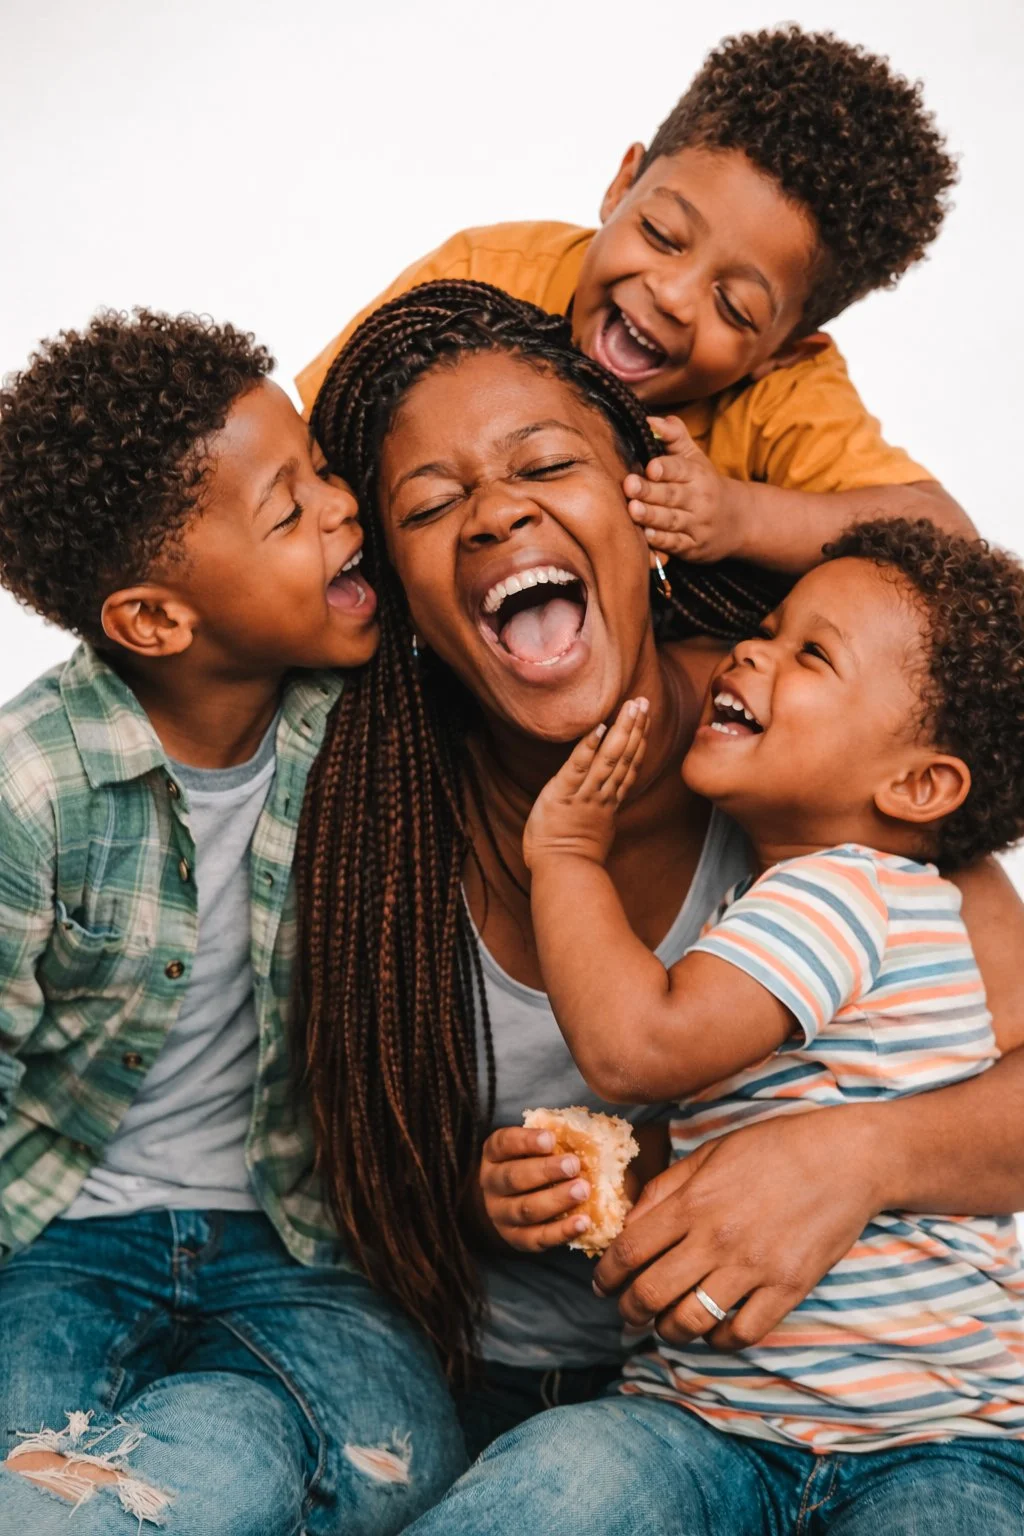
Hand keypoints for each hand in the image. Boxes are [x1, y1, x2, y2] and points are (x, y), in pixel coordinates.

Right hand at [477, 1125, 593, 1252]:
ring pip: (526, 1209)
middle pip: (514, 1177)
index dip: (526, 1141)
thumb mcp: (531, 1147)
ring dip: (556, 1200)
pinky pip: (538, 1238)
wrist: (506, 1204)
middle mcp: (492, 1184)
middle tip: (573, 1165)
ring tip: (583, 1191)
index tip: (551, 1138)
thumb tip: (585, 1130)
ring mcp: (501, 1214)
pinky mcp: (517, 1239)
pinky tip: (583, 1222)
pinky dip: (562, 1232)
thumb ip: (549, 1140)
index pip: (504, 1143)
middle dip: (546, 1171)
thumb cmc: (529, 1164)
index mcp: (494, 1155)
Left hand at [522, 698, 649, 870]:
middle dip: (635, 728)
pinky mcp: (562, 793)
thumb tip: (604, 802)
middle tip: (643, 702)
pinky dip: (589, 747)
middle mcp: (601, 795)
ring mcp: (584, 793)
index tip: (645, 722)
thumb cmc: (571, 859)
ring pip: (610, 758)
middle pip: (624, 757)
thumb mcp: (593, 833)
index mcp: (608, 803)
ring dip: (621, 730)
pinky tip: (598, 728)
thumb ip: (599, 813)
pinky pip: (578, 767)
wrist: (562, 874)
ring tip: (631, 706)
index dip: (638, 743)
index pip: (628, 767)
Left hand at [592, 1107, 883, 1349]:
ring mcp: (753, 1267)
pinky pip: (742, 1333)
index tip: (601, 1285)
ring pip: (691, 1321)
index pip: (628, 1250)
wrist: (845, 1158)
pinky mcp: (788, 1288)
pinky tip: (714, 1328)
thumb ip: (666, 1188)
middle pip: (651, 1293)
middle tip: (628, 1313)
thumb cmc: (773, 1148)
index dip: (606, 1276)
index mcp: (693, 1202)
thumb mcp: (709, 1153)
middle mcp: (717, 1238)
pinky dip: (720, 1340)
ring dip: (669, 1331)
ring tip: (667, 1326)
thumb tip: (629, 1223)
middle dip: (629, 1310)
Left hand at [625, 416, 749, 563]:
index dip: (666, 467)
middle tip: (629, 485)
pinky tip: (646, 537)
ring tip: (633, 510)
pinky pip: (676, 545)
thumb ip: (673, 436)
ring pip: (672, 520)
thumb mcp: (694, 457)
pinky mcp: (693, 547)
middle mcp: (699, 499)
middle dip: (650, 491)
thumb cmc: (705, 485)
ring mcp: (697, 525)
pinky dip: (662, 542)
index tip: (651, 467)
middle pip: (672, 495)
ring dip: (652, 516)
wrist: (740, 521)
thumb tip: (649, 420)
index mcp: (697, 474)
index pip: (681, 469)